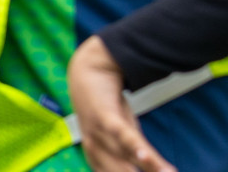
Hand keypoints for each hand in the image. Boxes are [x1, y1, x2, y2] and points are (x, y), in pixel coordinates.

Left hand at [68, 36, 174, 171]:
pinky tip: (148, 158)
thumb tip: (150, 169)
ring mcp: (100, 136)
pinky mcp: (107, 118)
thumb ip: (135, 160)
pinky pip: (125, 137)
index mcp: (98, 162)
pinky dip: (138, 149)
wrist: (87, 74)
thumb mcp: (121, 140)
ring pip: (128, 162)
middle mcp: (96, 153)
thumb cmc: (107, 113)